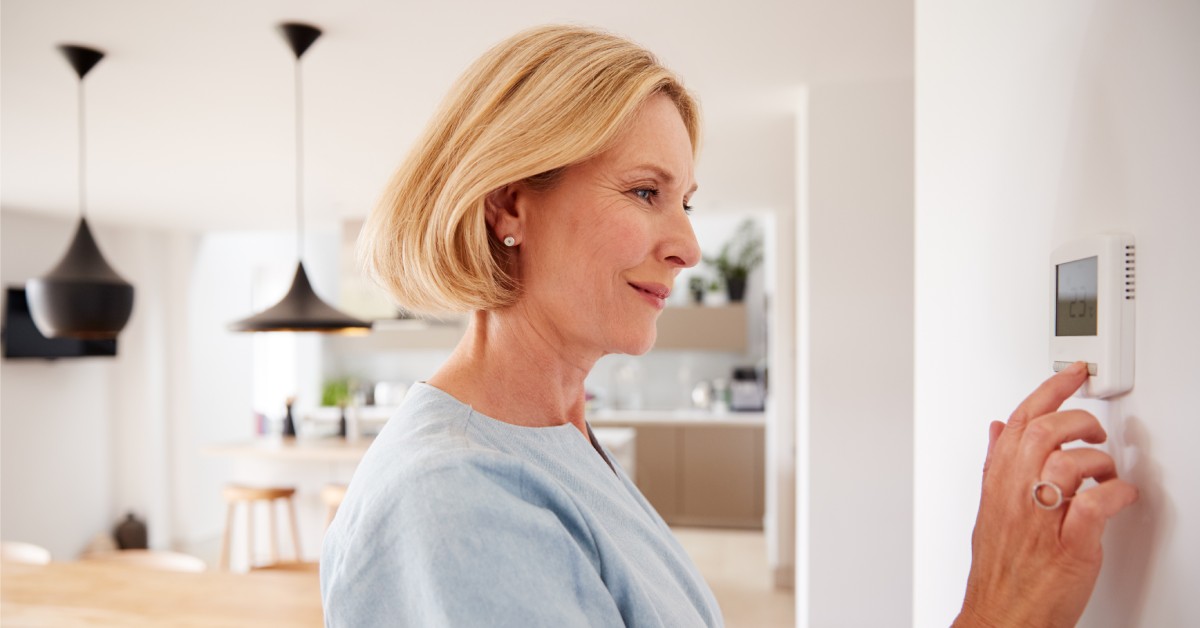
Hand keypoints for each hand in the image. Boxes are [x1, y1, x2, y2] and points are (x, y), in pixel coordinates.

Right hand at [954, 362, 1138, 626]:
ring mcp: (1042, 521)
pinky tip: (1119, 495)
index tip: (1071, 375)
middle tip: (1094, 430)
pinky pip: (1094, 506)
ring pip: (1068, 463)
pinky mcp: (1070, 547)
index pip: (1020, 421)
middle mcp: (1017, 497)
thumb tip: (999, 429)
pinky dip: (1114, 494)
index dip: (1048, 391)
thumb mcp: (989, 508)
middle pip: (1044, 433)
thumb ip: (996, 465)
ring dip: (1098, 461)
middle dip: (1078, 421)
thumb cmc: (999, 570)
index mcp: (998, 484)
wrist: (1002, 616)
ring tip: (1106, 472)